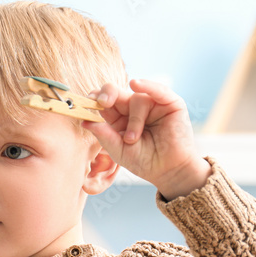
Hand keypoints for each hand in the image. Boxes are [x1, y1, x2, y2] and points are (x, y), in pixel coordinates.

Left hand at [82, 78, 210, 199]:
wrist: (168, 172)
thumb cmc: (144, 162)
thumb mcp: (119, 150)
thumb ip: (104, 135)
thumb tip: (84, 121)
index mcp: (119, 119)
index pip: (105, 103)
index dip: (96, 100)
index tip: (88, 102)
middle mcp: (134, 109)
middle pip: (117, 93)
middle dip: (107, 95)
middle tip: (102, 102)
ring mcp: (153, 105)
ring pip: (136, 99)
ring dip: (133, 119)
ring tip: (133, 139)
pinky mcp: (170, 104)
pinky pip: (158, 90)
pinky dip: (148, 85)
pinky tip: (136, 84)